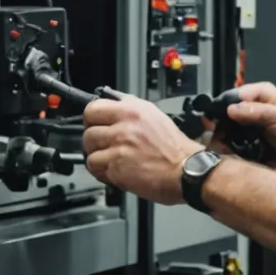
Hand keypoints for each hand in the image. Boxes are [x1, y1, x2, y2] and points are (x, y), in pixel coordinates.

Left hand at [82, 97, 204, 204]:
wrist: (187, 172)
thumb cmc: (176, 150)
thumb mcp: (156, 116)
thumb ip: (132, 107)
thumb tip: (114, 101)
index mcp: (133, 111)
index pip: (93, 107)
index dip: (91, 120)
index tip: (94, 126)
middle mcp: (125, 126)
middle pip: (88, 132)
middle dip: (93, 142)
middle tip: (103, 147)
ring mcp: (119, 147)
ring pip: (89, 152)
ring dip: (98, 159)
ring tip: (111, 162)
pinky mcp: (117, 167)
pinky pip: (96, 169)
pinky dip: (103, 173)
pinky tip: (116, 173)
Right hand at [216, 82, 275, 174]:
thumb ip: (256, 111)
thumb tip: (232, 109)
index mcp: (258, 96)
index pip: (231, 96)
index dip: (222, 106)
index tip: (218, 116)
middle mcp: (249, 112)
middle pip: (223, 115)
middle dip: (220, 125)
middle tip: (221, 134)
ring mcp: (246, 131)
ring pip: (223, 133)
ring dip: (223, 140)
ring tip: (226, 146)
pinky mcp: (245, 148)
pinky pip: (230, 149)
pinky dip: (229, 152)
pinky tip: (232, 154)